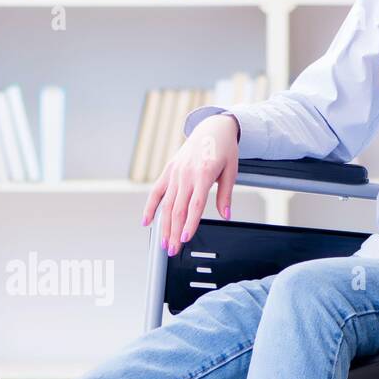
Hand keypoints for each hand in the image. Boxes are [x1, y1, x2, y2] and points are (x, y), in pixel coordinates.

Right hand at [142, 112, 239, 254]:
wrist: (212, 128)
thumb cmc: (224, 149)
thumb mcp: (231, 171)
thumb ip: (226, 195)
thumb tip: (226, 215)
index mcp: (203, 173)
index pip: (195, 205)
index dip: (189, 223)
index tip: (185, 238)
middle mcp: (186, 174)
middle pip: (178, 209)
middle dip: (174, 232)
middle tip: (173, 250)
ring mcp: (175, 172)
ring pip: (166, 204)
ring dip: (164, 225)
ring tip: (164, 243)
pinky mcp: (168, 171)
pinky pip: (156, 192)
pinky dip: (150, 207)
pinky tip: (146, 222)